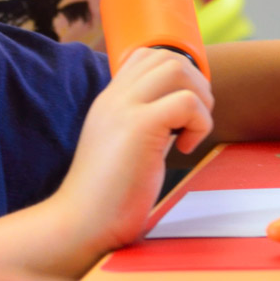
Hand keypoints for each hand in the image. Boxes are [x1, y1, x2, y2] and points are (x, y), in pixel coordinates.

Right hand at [55, 49, 213, 261]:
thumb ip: (146, 124)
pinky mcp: (139, 127)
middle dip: (196, 84)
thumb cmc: (108, 197)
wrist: (80, 225)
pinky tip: (185, 149)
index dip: (177, 74)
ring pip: (178, 69)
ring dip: (199, 99)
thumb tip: (183, 116)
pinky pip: (186, 102)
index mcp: (110, 100)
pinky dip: (199, 123)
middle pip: (167, 56)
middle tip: (193, 122)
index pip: (146, 55)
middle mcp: (115, 97)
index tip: (183, 111)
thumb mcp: (126, 147)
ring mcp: (124, 108)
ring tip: (190, 132)